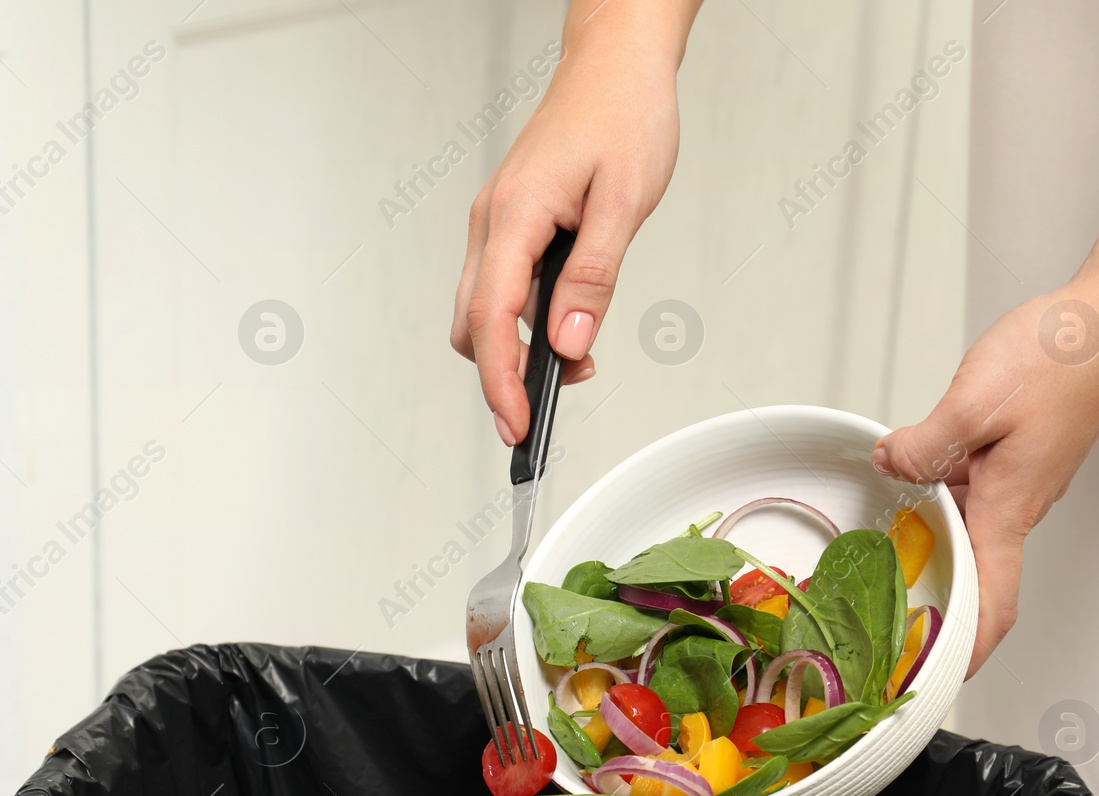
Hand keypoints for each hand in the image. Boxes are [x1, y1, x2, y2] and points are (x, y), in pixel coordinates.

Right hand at [451, 37, 681, 444]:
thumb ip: (593, 278)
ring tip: (577, 360)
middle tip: (549, 407)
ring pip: (484, 308)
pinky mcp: (509, 222)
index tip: (519, 425)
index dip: (502, 381)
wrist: (614, 67)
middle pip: (474, 324)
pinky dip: (525, 317)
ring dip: (518, 346)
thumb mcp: (625, 202)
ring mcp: (495, 221)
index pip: (492, 318)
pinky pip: (501, 285)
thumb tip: (569, 343)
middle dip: (503, 375)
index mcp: (515, 214)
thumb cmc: (623, 116)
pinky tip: (566, 321)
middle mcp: (492, 220)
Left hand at [871, 288, 1098, 676]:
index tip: (943, 676)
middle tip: (883, 616)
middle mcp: (1018, 503)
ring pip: (965, 524)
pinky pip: (968, 490)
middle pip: (974, 569)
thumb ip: (925, 445)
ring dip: (929, 538)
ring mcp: (1018, 482)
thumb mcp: (973, 402)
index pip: (995, 599)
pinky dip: (937, 497)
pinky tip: (907, 477)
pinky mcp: (1013, 458)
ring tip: (879, 549)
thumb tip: (891, 464)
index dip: (972, 646)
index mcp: (1010, 506)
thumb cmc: (1060, 359)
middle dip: (935, 597)